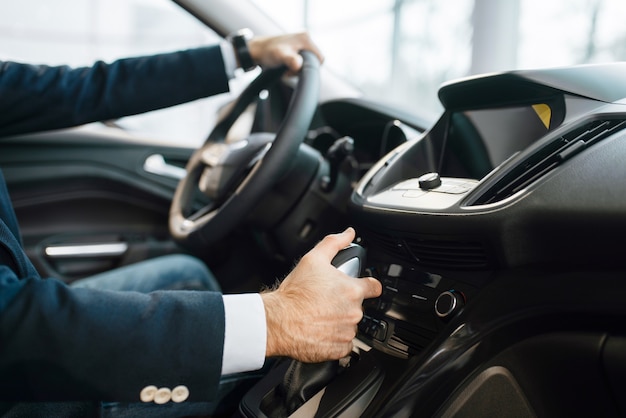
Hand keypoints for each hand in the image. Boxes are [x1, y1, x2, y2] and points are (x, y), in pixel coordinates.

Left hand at [248, 32, 324, 73]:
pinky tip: (285, 64)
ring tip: (285, 67)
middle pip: (313, 59)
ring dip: (297, 67)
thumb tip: (298, 65)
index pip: (319, 58)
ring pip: (307, 60)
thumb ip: (291, 60)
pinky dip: (294, 63)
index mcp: (305, 38)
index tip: (296, 70)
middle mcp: (304, 36)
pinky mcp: (295, 45)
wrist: (256, 50)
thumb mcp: (280, 57)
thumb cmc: (267, 52)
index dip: (310, 68)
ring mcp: (300, 40)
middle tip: (288, 70)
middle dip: (302, 68)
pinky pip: (301, 58)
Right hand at [261, 227, 381, 362]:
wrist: (279, 321)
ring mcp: (347, 332)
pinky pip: (344, 344)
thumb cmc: (295, 294)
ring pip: (350, 325)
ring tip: (321, 316)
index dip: (368, 285)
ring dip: (340, 322)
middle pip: (358, 306)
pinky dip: (335, 339)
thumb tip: (348, 233)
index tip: (362, 287)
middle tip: (326, 301)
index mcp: (352, 291)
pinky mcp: (339, 349)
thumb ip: (334, 243)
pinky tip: (321, 331)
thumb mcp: (313, 259)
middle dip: (345, 304)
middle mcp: (354, 312)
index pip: (375, 287)